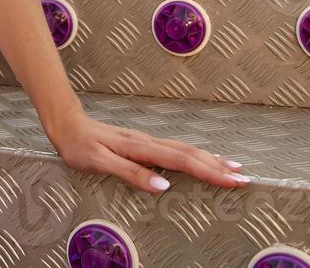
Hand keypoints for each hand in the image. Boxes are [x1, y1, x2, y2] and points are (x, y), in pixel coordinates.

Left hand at [44, 107, 247, 193]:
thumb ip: (130, 173)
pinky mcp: (142, 143)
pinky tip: (202, 158)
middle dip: (218, 166)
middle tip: (244, 178)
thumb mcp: (99, 162)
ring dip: (210, 159)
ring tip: (233, 168)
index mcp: (140, 148)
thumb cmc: (78, 146)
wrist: (65, 123)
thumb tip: (163, 186)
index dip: (209, 171)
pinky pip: (175, 149)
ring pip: (185, 150)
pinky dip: (194, 155)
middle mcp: (147, 142)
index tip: (233, 180)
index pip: (182, 161)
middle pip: (190, 154)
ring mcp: (146, 141)